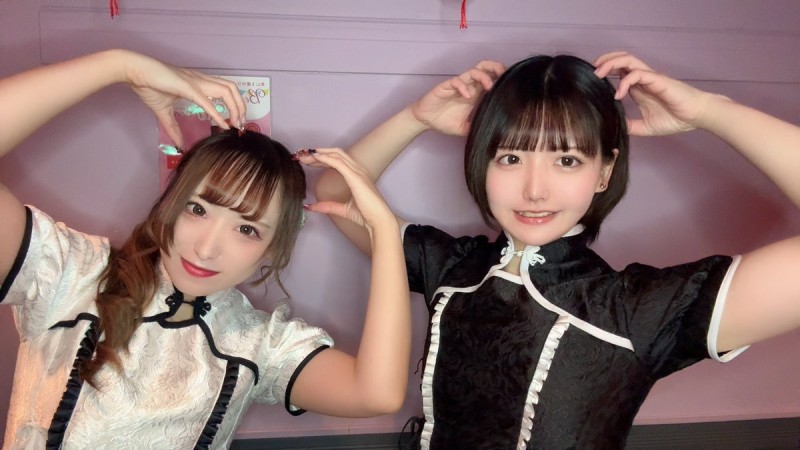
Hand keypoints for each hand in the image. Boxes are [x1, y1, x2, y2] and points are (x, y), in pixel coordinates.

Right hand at [120, 51, 245, 147]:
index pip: (225, 90)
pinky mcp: (187, 87)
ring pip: (226, 90)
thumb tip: (179, 145)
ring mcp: (195, 82)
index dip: (235, 105)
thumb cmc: (148, 85)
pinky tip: (224, 125)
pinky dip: (218, 113)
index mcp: (198, 83)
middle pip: (232, 88)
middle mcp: (201, 80)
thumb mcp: (163, 112)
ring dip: (235, 108)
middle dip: (241, 107)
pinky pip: (207, 101)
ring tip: (237, 124)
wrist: (134, 71)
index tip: (238, 123)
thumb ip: (173, 128)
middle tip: (242, 125)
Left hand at [298, 148, 394, 232]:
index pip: (337, 160)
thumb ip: (327, 206)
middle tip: (302, 156)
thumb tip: (312, 206)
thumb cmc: (366, 214)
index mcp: (356, 175)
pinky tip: (316, 157)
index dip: (321, 158)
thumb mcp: (342, 209)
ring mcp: (357, 172)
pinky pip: (338, 163)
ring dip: (319, 153)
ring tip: (305, 156)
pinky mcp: (355, 177)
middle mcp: (357, 170)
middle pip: (335, 154)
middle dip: (317, 153)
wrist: (378, 220)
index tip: (307, 160)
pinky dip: (326, 158)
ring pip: (336, 155)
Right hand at [410, 60, 504, 135]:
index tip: (510, 84)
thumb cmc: (444, 121)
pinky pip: (456, 81)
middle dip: (495, 68)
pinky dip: (464, 87)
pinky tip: (467, 96)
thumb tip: (492, 135)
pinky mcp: (445, 87)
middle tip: (503, 76)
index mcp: (475, 94)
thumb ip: (476, 129)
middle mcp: (468, 86)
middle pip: (484, 68)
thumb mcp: (464, 129)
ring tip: (489, 87)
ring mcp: (457, 85)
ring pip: (473, 71)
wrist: (425, 120)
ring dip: (483, 77)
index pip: (491, 79)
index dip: (500, 78)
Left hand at [593, 51, 716, 136]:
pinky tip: (619, 94)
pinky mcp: (658, 80)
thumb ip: (631, 126)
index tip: (593, 79)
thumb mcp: (646, 127)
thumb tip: (615, 129)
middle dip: (605, 61)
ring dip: (611, 64)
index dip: (606, 70)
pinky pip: (638, 74)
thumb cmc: (676, 119)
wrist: (697, 116)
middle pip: (622, 60)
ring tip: (599, 74)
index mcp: (640, 87)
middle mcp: (644, 79)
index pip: (620, 71)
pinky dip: (625, 82)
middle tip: (592, 70)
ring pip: (628, 61)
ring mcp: (651, 78)